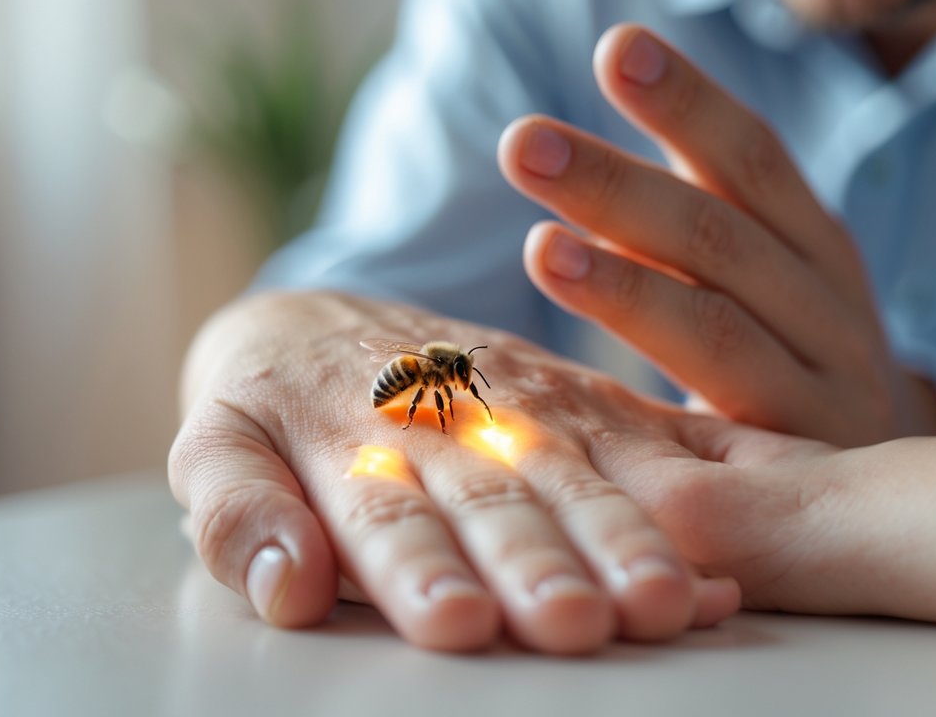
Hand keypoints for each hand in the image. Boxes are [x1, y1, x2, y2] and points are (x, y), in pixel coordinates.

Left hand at [169, 290, 739, 653]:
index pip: (383, 511)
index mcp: (346, 434)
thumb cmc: (272, 400)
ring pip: (570, 479)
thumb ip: (237, 509)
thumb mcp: (217, 440)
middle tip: (574, 621)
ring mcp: (516, 408)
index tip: (455, 621)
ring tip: (666, 601)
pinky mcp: (569, 405)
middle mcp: (443, 422)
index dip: (419, 568)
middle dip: (533, 562)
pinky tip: (718, 570)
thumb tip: (284, 587)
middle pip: (490, 500)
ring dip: (618, 540)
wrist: (326, 314)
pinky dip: (672, 511)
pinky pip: (628, 456)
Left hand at [498, 24, 935, 445]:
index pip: (752, 157)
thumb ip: (689, 232)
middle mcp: (828, 304)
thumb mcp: (757, 286)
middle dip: (617, 186)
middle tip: (523, 141)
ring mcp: (825, 388)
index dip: (688, 102)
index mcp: (813, 243)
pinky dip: (655, 402)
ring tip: (539, 246)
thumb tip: (570, 163)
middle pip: (721, 230)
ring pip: (718, 325)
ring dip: (624, 285)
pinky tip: (578, 380)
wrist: (879, 493)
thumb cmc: (784, 365)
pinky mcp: (802, 467)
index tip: (616, 46)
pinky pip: (721, 427)